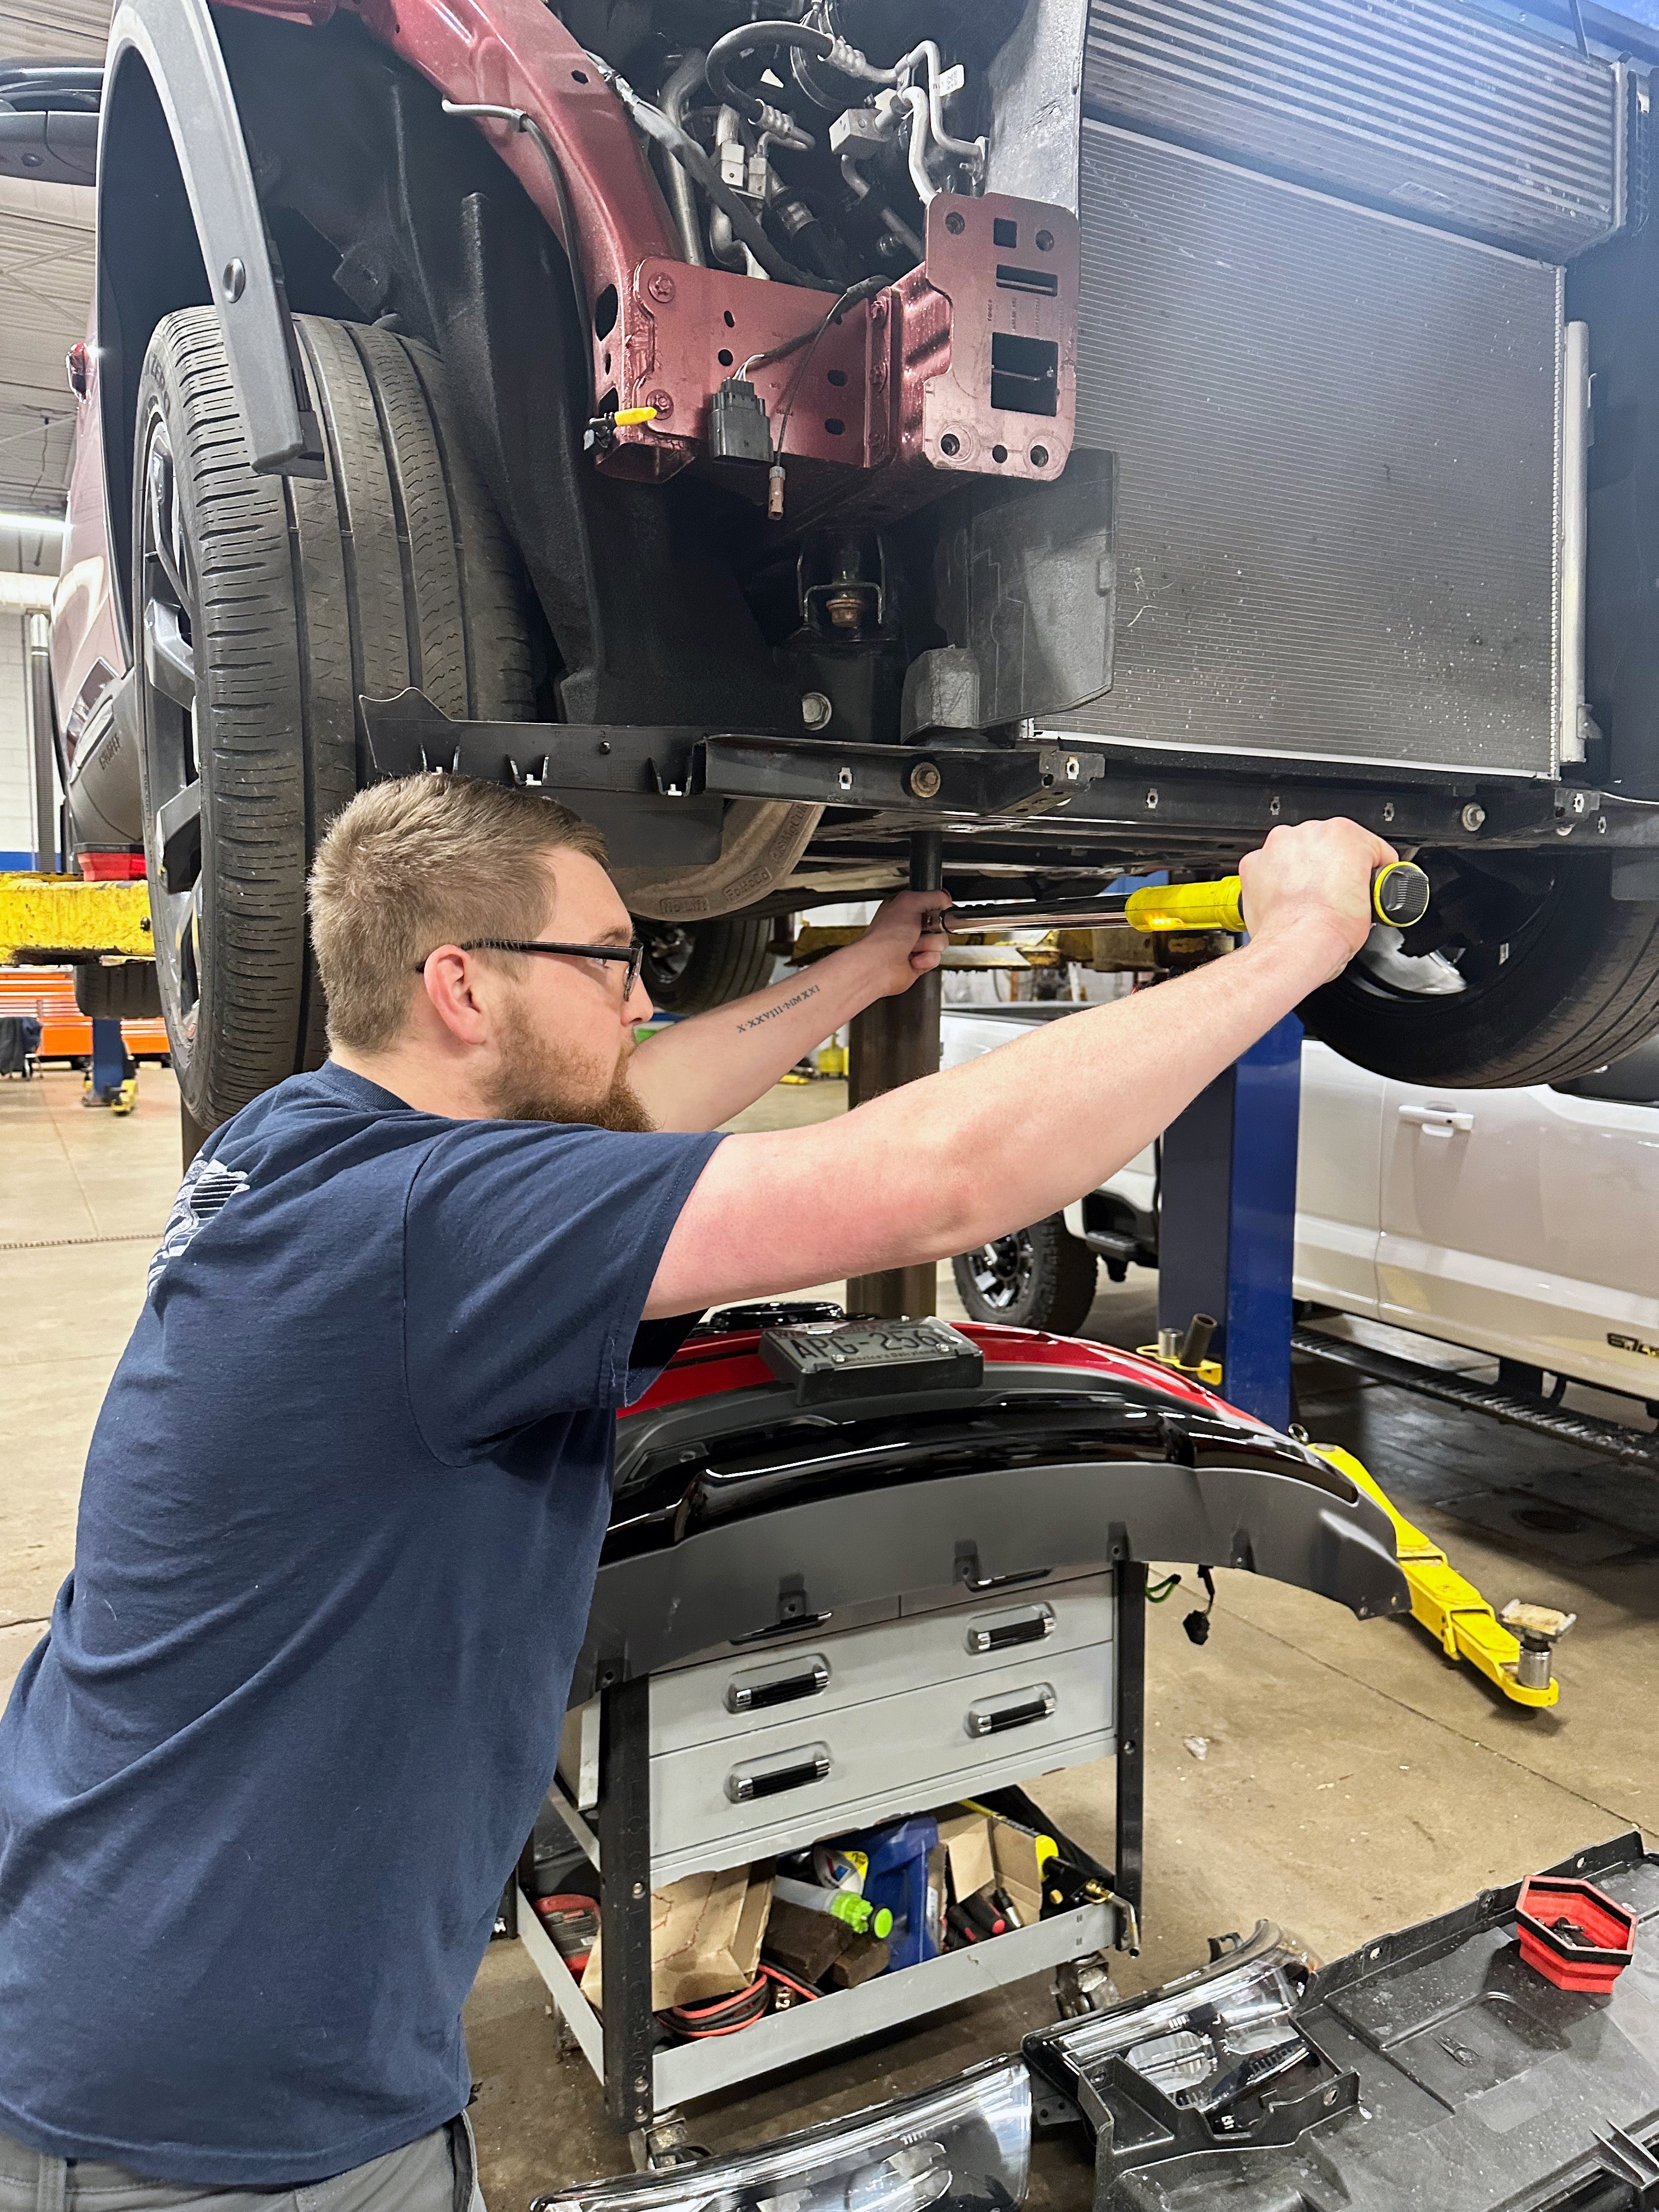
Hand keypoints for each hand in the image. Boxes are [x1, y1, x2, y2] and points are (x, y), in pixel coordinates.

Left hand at [857, 889, 954, 996]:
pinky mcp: (919, 962)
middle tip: (920, 930)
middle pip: (939, 923)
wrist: (878, 967)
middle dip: (934, 927)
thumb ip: (932, 896)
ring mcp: (914, 945)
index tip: (935, 911)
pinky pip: (936, 958)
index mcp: (903, 908)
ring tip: (912, 946)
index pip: (931, 903)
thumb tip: (946, 900)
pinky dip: (927, 959)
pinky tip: (913, 959)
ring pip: (940, 941)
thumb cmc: (885, 937)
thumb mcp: (910, 902)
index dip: (936, 907)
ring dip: (929, 944)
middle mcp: (908, 926)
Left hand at [1237, 818, 1398, 981]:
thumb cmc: (1333, 927)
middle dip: (1332, 867)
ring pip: (1295, 853)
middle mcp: (1309, 832)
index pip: (1366, 846)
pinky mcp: (1254, 863)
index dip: (1368, 868)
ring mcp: (1278, 846)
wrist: (1298, 946)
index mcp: (1344, 833)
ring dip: (1302, 871)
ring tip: (1309, 900)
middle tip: (1335, 895)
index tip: (1364, 880)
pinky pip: (1268, 868)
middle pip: (1327, 845)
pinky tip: (1286, 901)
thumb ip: (1367, 881)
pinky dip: (1274, 881)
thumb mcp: (1373, 900)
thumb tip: (1361, 888)